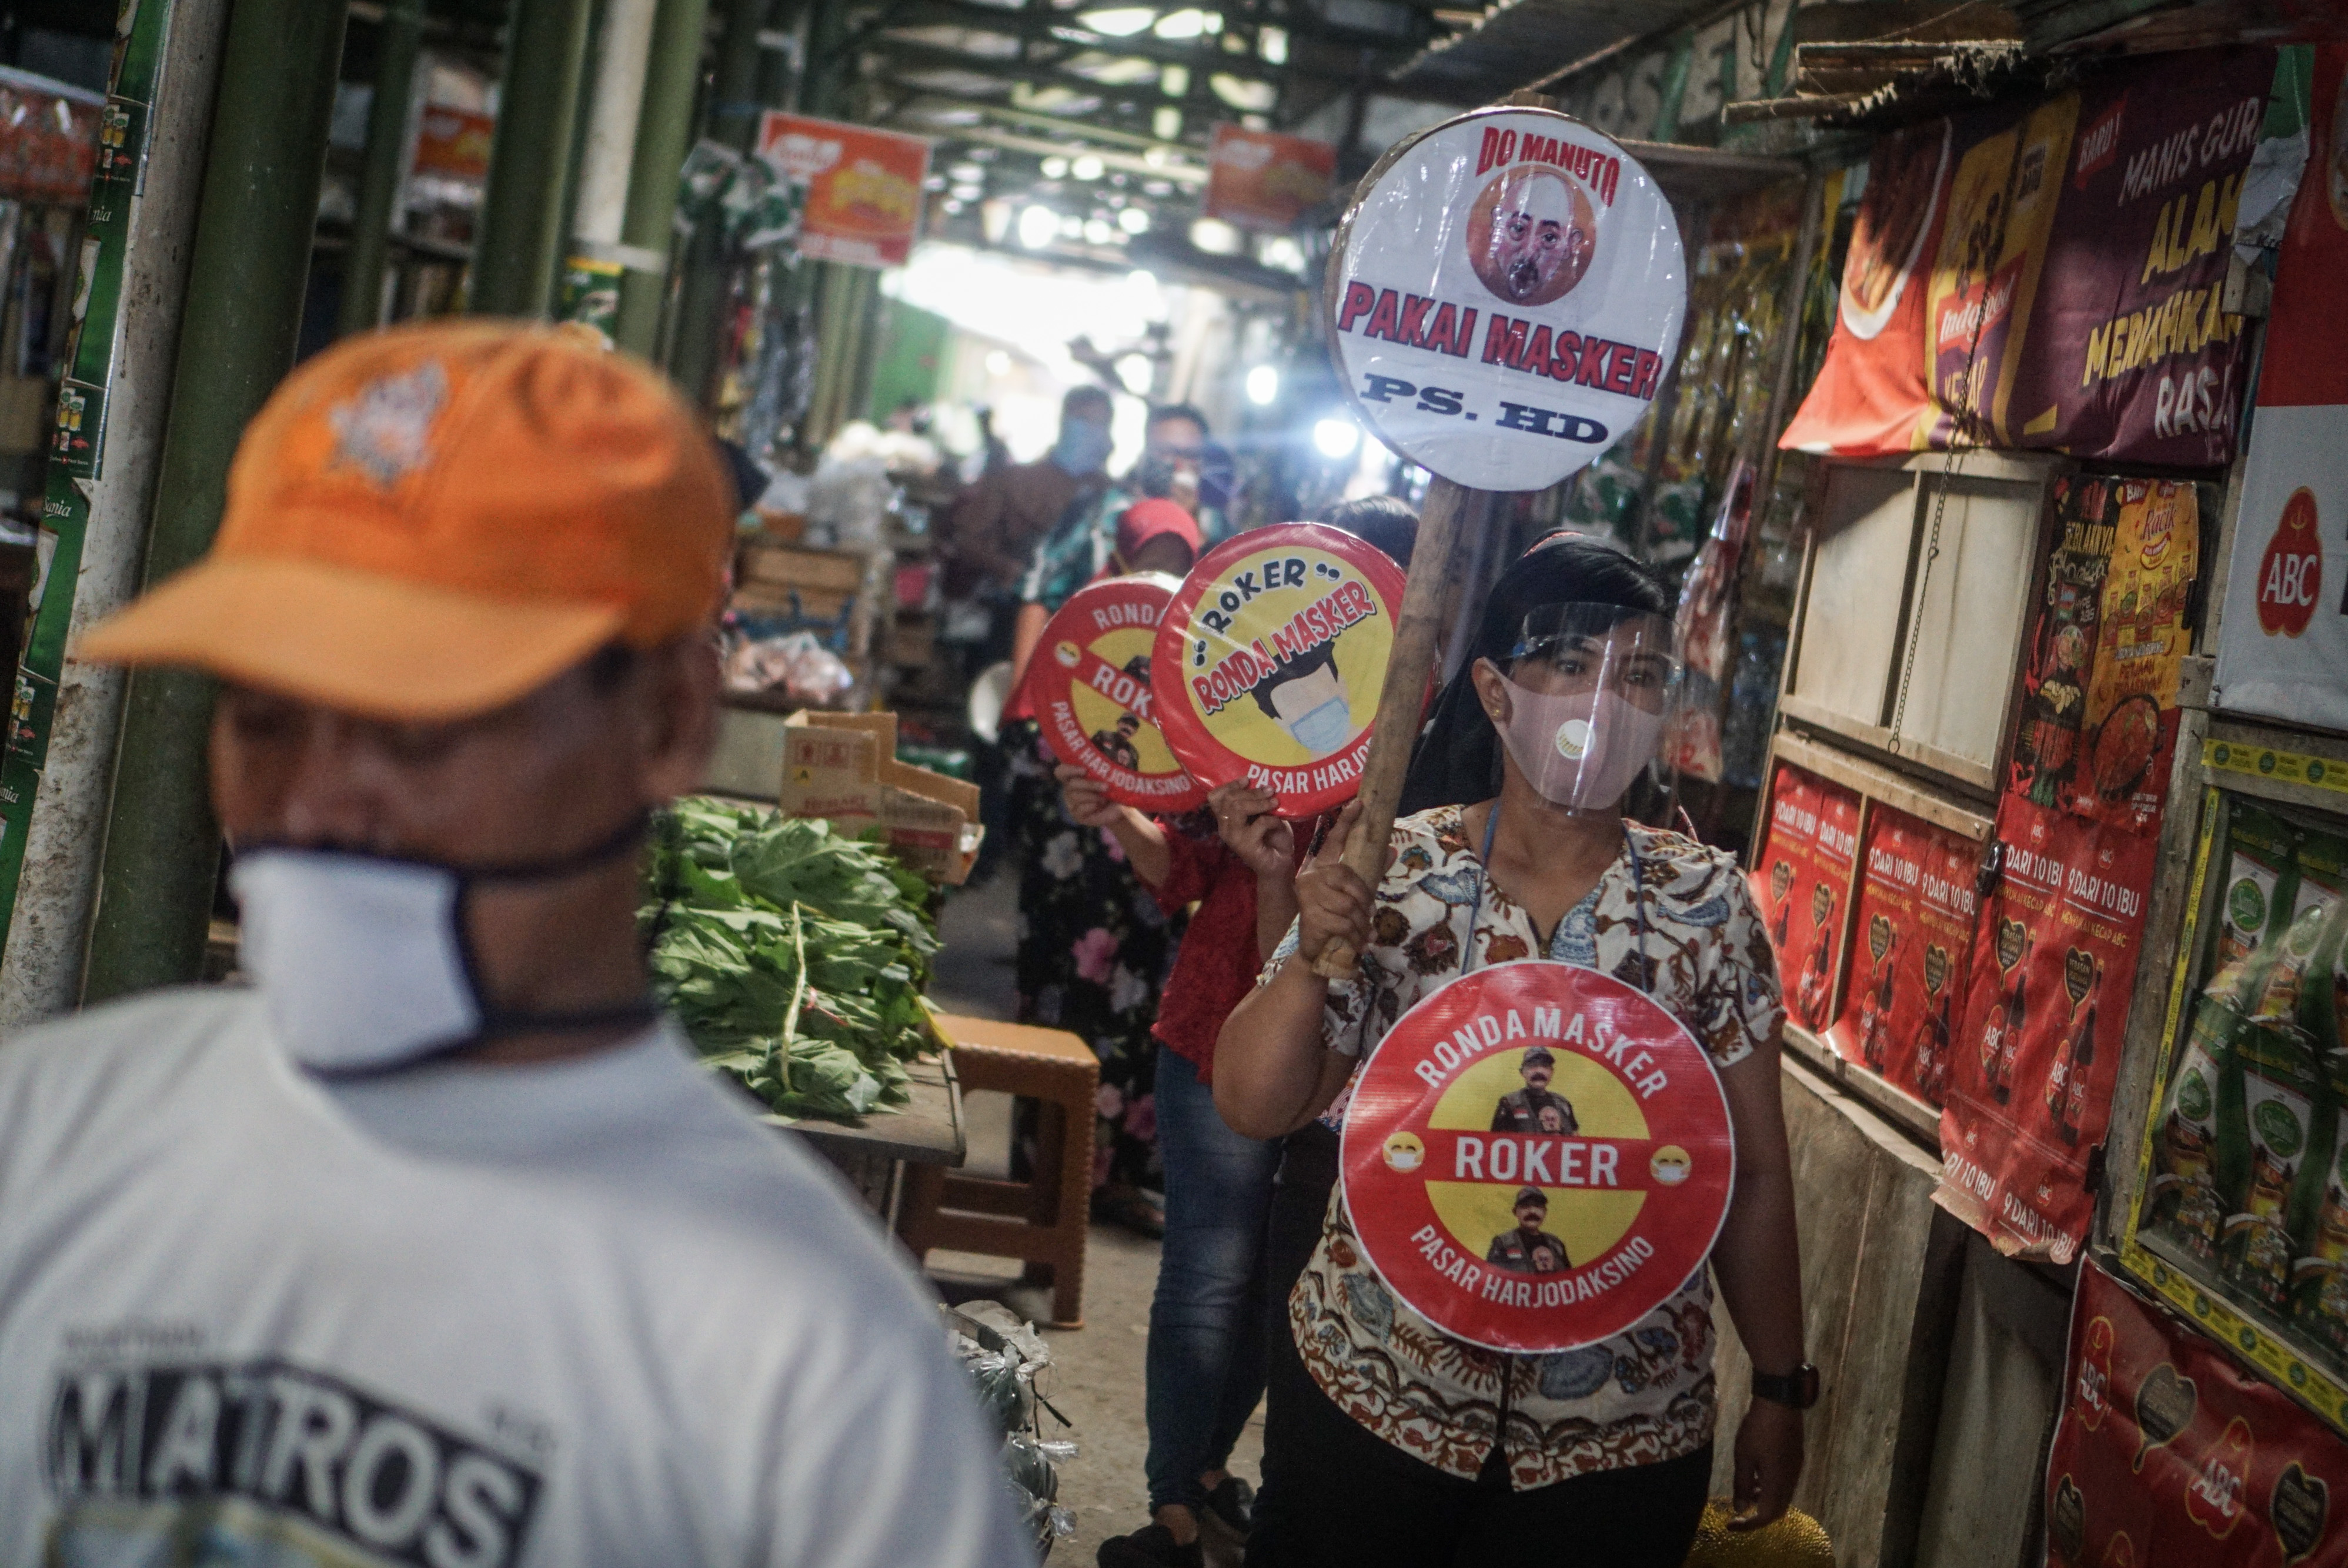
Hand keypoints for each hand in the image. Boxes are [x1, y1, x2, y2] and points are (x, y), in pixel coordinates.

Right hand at [1056, 763, 1126, 829]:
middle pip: (1072, 784)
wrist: (1119, 808)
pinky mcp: (1077, 815)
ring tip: (1105, 798)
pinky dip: (1092, 806)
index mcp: (1074, 776)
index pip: (1061, 771)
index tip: (1084, 770)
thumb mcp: (1110, 776)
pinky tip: (1099, 806)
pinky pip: (1080, 809)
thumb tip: (1112, 761)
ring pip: (1076, 797)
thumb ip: (1106, 767)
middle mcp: (1069, 789)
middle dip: (1090, 784)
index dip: (1069, 769)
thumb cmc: (1112, 788)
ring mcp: (1071, 803)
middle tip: (1106, 787)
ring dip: (1094, 796)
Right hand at [1208, 782, 1292, 878]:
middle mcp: (1225, 827)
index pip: (1215, 797)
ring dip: (1259, 803)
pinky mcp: (1246, 846)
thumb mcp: (1265, 814)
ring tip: (1275, 802)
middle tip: (1270, 790)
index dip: (1229, 785)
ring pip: (1237, 809)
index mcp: (1226, 818)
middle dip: (1251, 792)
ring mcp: (1233, 838)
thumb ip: (1258, 802)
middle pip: (1229, 800)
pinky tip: (1277, 823)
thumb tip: (1263, 783)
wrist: (1280, 863)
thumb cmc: (1272, 836)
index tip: (1247, 779)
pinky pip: (1258, 823)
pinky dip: (1271, 819)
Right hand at [1294, 799, 1372, 963]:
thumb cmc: (1334, 918)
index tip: (1359, 803)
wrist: (1314, 950)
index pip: (1334, 840)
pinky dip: (1356, 935)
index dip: (1346, 822)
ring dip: (1362, 922)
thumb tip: (1392, 850)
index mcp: (1321, 867)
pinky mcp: (1310, 916)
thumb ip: (1369, 874)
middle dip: (1364, 899)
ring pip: (1348, 904)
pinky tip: (1359, 943)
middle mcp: (1311, 876)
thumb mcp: (1352, 895)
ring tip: (1364, 931)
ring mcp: (1308, 896)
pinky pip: (1344, 923)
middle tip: (1370, 914)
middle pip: (1348, 878)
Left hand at [1729, 1397, 1803, 1530]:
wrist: (1779, 1403)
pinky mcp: (1795, 1458)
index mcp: (1778, 1483)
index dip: (1749, 1524)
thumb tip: (1741, 1508)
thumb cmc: (1758, 1429)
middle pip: (1777, 1510)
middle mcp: (1791, 1480)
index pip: (1767, 1516)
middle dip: (1758, 1515)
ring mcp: (1795, 1469)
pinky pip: (1784, 1483)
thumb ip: (1742, 1485)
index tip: (1731, 1524)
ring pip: (1782, 1496)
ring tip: (1745, 1492)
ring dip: (1764, 1499)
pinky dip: (1769, 1487)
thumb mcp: (1743, 1457)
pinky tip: (1756, 1475)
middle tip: (1739, 1513)